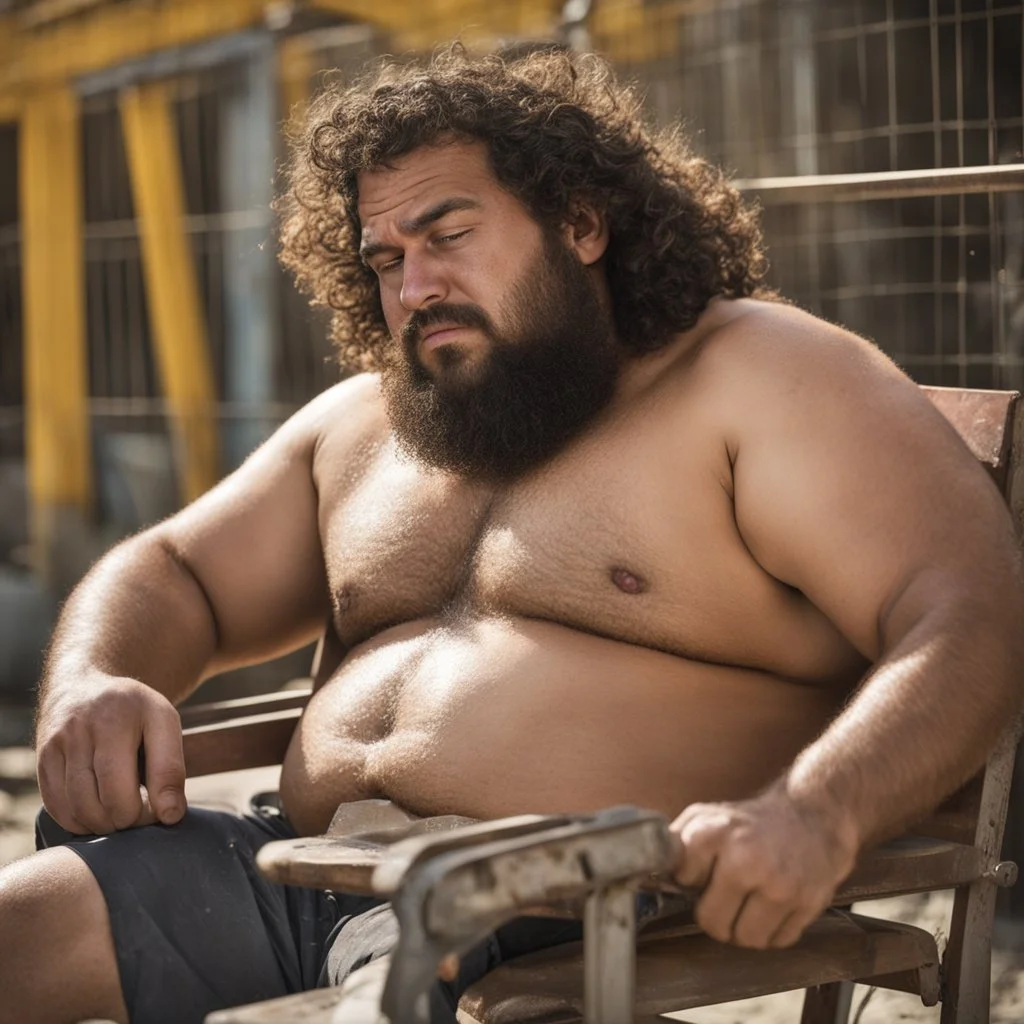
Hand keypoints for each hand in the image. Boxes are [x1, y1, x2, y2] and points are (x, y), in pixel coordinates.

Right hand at [35, 673, 186, 834]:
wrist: (83, 686)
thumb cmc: (133, 710)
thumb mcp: (164, 722)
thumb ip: (170, 768)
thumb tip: (171, 815)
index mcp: (114, 720)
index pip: (118, 788)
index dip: (140, 813)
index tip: (157, 811)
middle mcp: (77, 732)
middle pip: (95, 803)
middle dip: (123, 821)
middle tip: (140, 814)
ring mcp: (54, 747)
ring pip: (74, 809)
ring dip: (101, 825)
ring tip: (122, 813)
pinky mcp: (41, 761)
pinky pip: (56, 807)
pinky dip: (79, 821)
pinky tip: (98, 812)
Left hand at [670, 786, 858, 948]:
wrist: (812, 816)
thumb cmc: (750, 823)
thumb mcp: (706, 817)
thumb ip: (676, 844)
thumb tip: (648, 874)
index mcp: (714, 833)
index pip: (683, 882)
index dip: (692, 881)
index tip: (703, 872)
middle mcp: (746, 858)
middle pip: (712, 923)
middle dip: (716, 915)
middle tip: (726, 898)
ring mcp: (779, 883)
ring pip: (746, 939)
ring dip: (745, 928)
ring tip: (750, 903)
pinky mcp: (807, 903)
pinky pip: (777, 942)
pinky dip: (773, 931)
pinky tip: (773, 906)